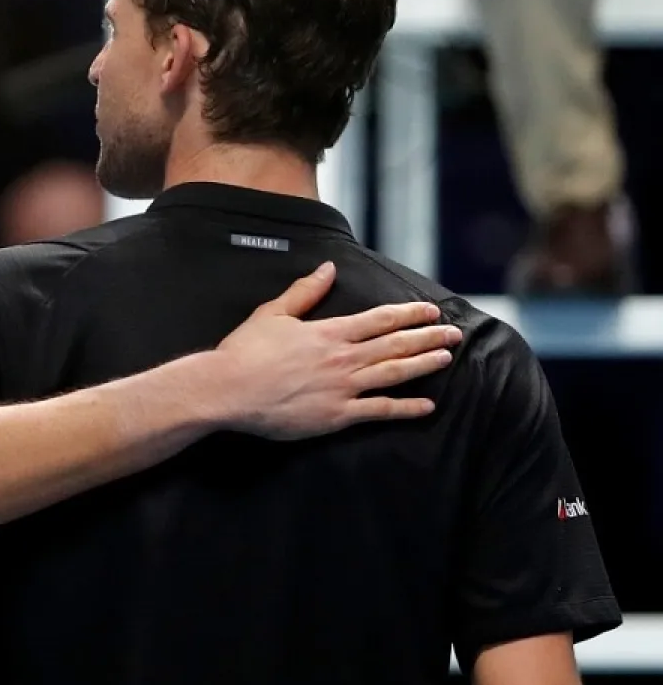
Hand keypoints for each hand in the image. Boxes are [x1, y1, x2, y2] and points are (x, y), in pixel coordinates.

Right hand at [213, 261, 459, 439]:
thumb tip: (329, 269)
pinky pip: (380, 411)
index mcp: (329, 332)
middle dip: (428, 338)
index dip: (409, 314)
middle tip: (454, 334)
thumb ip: (305, 291)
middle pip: (395, 345)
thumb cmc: (246, 351)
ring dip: (423, 365)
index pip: (380, 319)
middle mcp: (343, 358)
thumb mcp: (273, 313)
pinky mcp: (337, 415)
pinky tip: (427, 406)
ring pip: (394, 373)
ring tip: (446, 358)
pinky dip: (406, 409)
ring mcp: (343, 388)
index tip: (431, 311)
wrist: (229, 389)